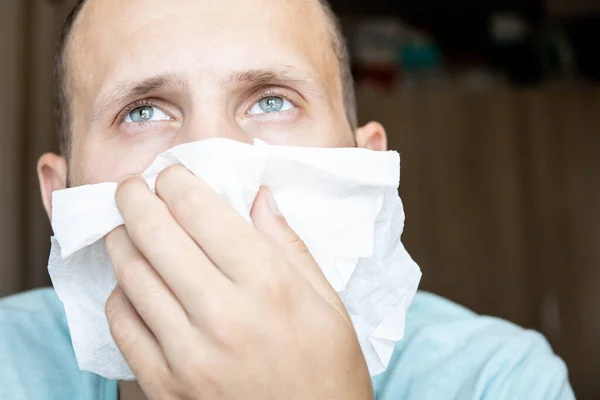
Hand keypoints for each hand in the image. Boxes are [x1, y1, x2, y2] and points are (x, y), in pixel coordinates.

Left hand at [104, 165, 372, 399]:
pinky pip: (123, 323)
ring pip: (130, 274)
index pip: (200, 211)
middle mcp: (223, 315)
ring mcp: (187, 354)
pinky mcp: (165, 385)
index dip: (176, 181)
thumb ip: (289, 245)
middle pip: (154, 234)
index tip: (171, 175)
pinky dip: (122, 294)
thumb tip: (258, 196)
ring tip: (131, 231)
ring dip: (123, 241)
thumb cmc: (329, 370)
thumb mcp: (328, 302)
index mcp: (269, 285)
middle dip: (134, 197)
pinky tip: (138, 286)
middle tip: (132, 187)